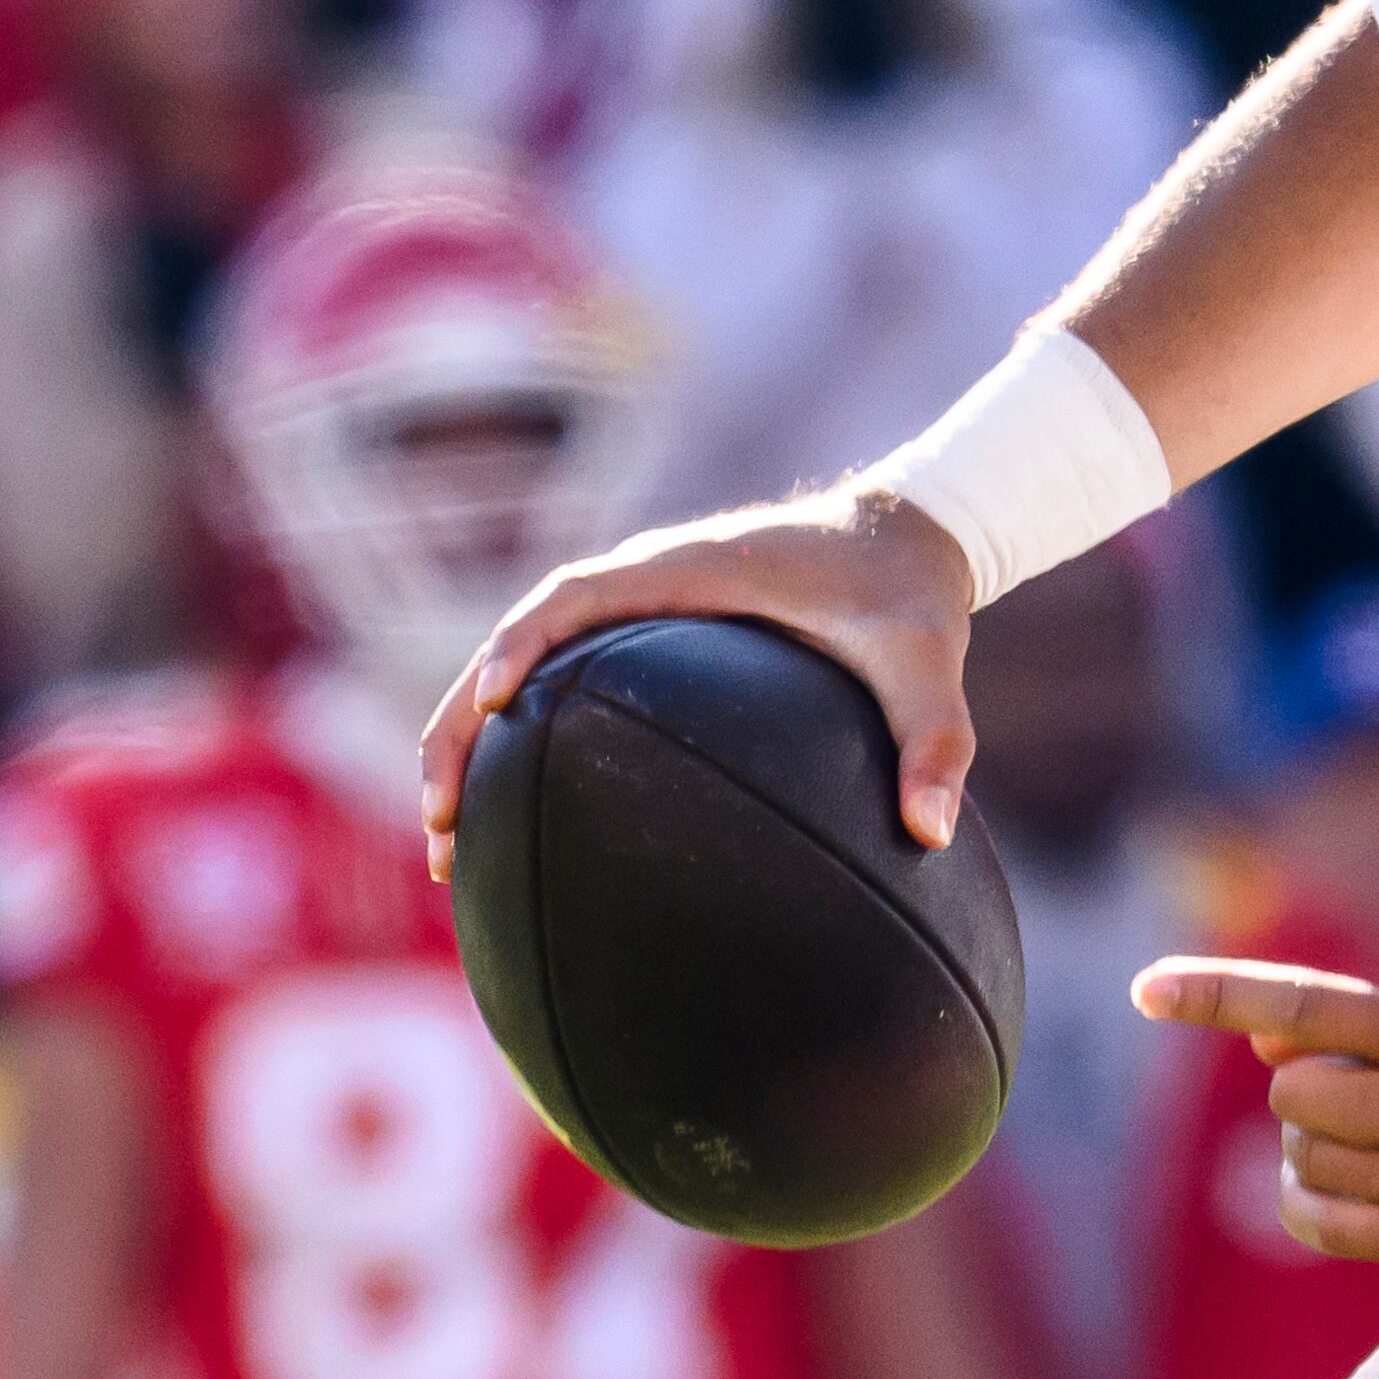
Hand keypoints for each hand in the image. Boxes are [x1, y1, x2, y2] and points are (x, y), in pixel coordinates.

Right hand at [421, 485, 977, 876]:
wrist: (911, 537)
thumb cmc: (911, 593)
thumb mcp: (930, 662)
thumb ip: (937, 739)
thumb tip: (930, 833)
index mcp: (690, 569)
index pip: (574, 595)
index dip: (521, 642)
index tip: (490, 703)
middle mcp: (647, 581)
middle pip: (518, 641)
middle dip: (461, 723)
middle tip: (441, 822)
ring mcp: (639, 608)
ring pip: (525, 666)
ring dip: (472, 737)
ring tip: (449, 841)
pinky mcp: (647, 636)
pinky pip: (564, 680)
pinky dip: (524, 738)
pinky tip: (519, 821)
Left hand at [1134, 958, 1378, 1276]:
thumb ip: (1373, 1013)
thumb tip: (1264, 1041)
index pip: (1307, 1008)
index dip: (1218, 993)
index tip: (1146, 987)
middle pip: (1292, 1094)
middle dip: (1303, 1078)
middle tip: (1352, 1075)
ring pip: (1303, 1159)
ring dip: (1312, 1135)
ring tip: (1367, 1125)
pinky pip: (1325, 1225)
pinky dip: (1308, 1193)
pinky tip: (1336, 1174)